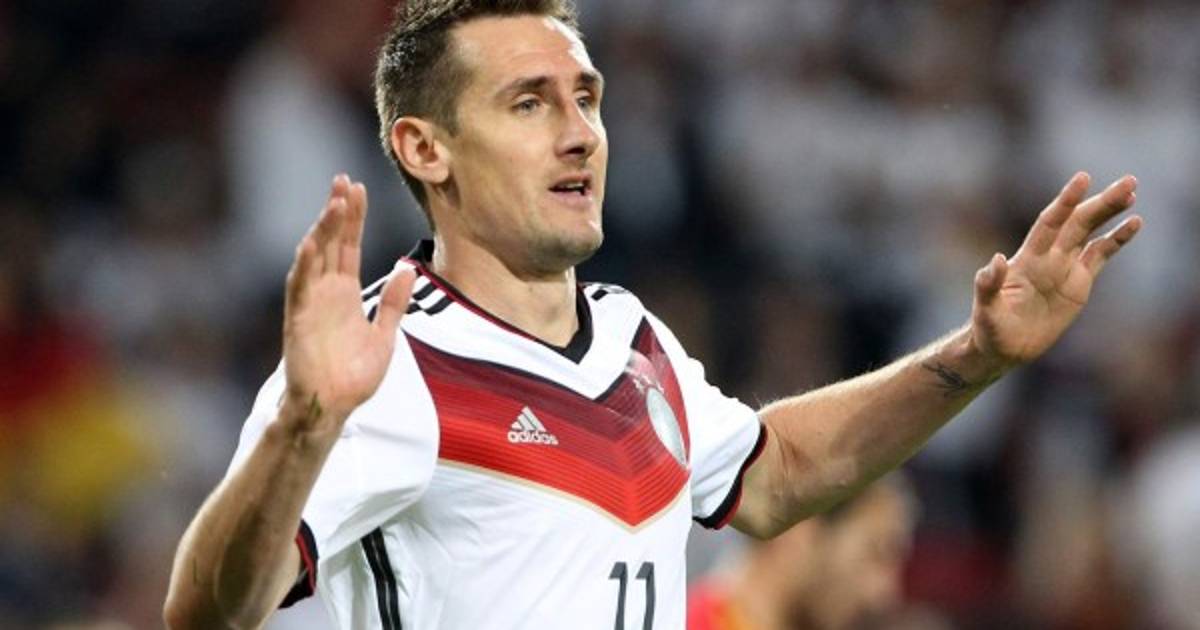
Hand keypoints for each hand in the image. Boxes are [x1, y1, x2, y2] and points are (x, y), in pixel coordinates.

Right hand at [281, 174, 414, 433]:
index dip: (354, 218)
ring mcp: (311, 304)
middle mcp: (327, 292)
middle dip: (338, 212)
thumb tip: (409, 268)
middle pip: (332, 243)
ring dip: (322, 230)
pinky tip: (309, 244)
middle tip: (343, 180)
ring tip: (333, 202)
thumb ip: (394, 303)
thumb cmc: (354, 376)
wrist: (334, 407)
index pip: (350, 246)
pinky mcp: (298, 321)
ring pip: (315, 258)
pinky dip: (304, 266)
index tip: (358, 188)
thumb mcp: (385, 335)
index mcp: (346, 293)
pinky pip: (300, 289)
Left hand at [969, 172, 1140, 371]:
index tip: (1083, 179)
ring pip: (1090, 232)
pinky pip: (1100, 255)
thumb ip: (989, 285)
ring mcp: (1064, 268)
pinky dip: (1116, 239)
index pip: (1049, 223)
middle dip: (1101, 202)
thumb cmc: (989, 328)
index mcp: (1027, 259)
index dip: (1066, 201)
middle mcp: (1048, 258)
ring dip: (1110, 212)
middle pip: (1078, 222)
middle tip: (1128, 182)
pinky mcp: (1078, 283)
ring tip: (1132, 192)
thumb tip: (997, 260)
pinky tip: (1134, 223)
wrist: (1003, 347)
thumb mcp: (985, 309)